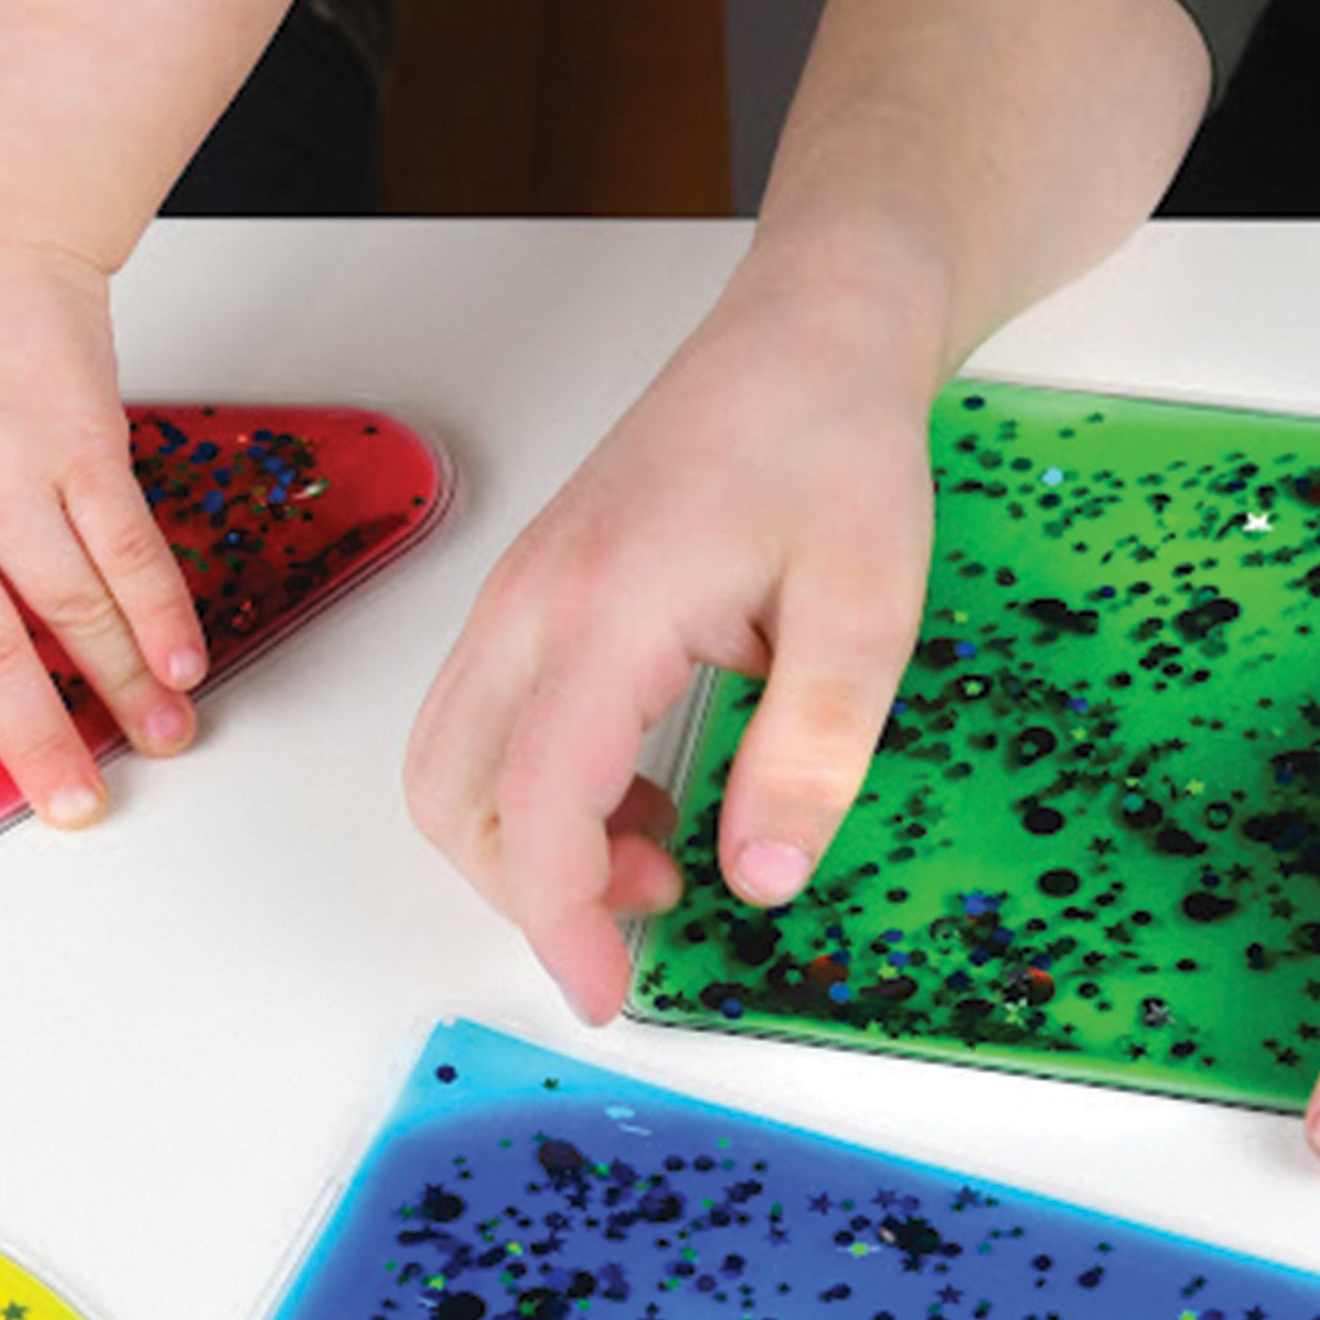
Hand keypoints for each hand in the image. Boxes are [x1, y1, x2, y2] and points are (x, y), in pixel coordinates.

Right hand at [409, 244, 949, 1020]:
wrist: (812, 329)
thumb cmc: (835, 441)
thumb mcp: (869, 606)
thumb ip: (812, 749)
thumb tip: (764, 879)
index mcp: (604, 608)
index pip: (535, 804)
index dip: (560, 919)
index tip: (610, 990)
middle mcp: (530, 603)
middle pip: (450, 795)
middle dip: (524, 890)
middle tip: (642, 922)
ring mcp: (518, 597)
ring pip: (452, 764)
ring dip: (528, 844)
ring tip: (658, 860)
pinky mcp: (533, 599)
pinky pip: (490, 725)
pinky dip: (540, 794)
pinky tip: (645, 800)